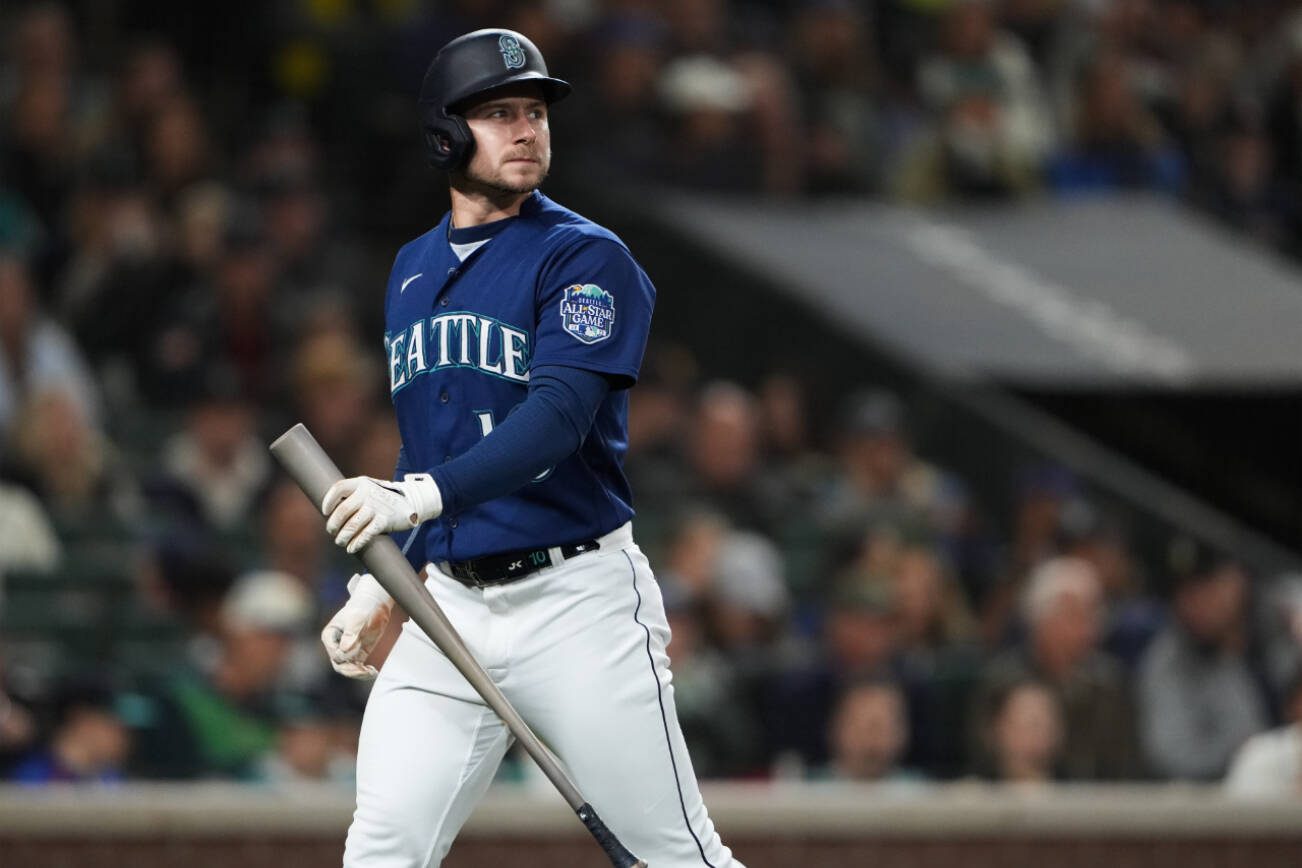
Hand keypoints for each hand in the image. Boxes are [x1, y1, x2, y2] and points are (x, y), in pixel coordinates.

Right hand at [321, 573, 394, 678]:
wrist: (375, 605)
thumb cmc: (362, 608)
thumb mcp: (357, 619)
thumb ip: (351, 634)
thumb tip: (345, 649)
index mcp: (330, 635)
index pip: (334, 653)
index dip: (344, 656)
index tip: (355, 651)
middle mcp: (336, 645)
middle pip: (339, 664)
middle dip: (351, 670)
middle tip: (364, 670)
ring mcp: (347, 650)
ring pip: (348, 669)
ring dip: (358, 673)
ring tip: (370, 672)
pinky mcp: (358, 653)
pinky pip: (358, 668)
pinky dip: (364, 672)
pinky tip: (373, 671)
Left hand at [322, 474, 442, 553]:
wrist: (410, 502)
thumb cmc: (382, 499)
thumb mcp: (368, 490)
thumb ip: (352, 496)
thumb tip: (331, 513)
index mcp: (360, 483)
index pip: (338, 489)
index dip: (328, 501)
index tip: (325, 512)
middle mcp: (367, 493)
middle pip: (342, 510)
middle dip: (333, 525)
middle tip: (332, 532)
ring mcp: (376, 506)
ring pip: (352, 525)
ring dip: (343, 537)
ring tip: (341, 542)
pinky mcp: (384, 520)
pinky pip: (366, 534)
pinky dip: (356, 543)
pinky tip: (352, 548)